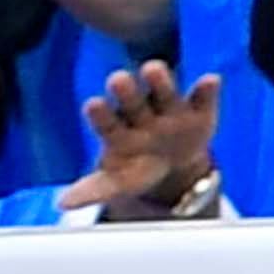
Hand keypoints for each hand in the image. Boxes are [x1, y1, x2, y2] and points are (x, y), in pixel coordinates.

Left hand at [73, 60, 224, 220]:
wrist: (175, 170)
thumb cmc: (138, 171)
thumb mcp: (118, 184)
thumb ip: (94, 190)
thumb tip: (62, 203)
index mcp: (117, 129)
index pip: (105, 120)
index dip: (100, 113)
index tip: (92, 105)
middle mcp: (140, 112)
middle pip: (130, 99)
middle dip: (125, 90)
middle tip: (117, 79)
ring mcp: (169, 108)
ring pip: (163, 90)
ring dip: (159, 80)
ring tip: (153, 70)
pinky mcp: (199, 110)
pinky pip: (203, 97)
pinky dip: (208, 89)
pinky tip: (211, 81)